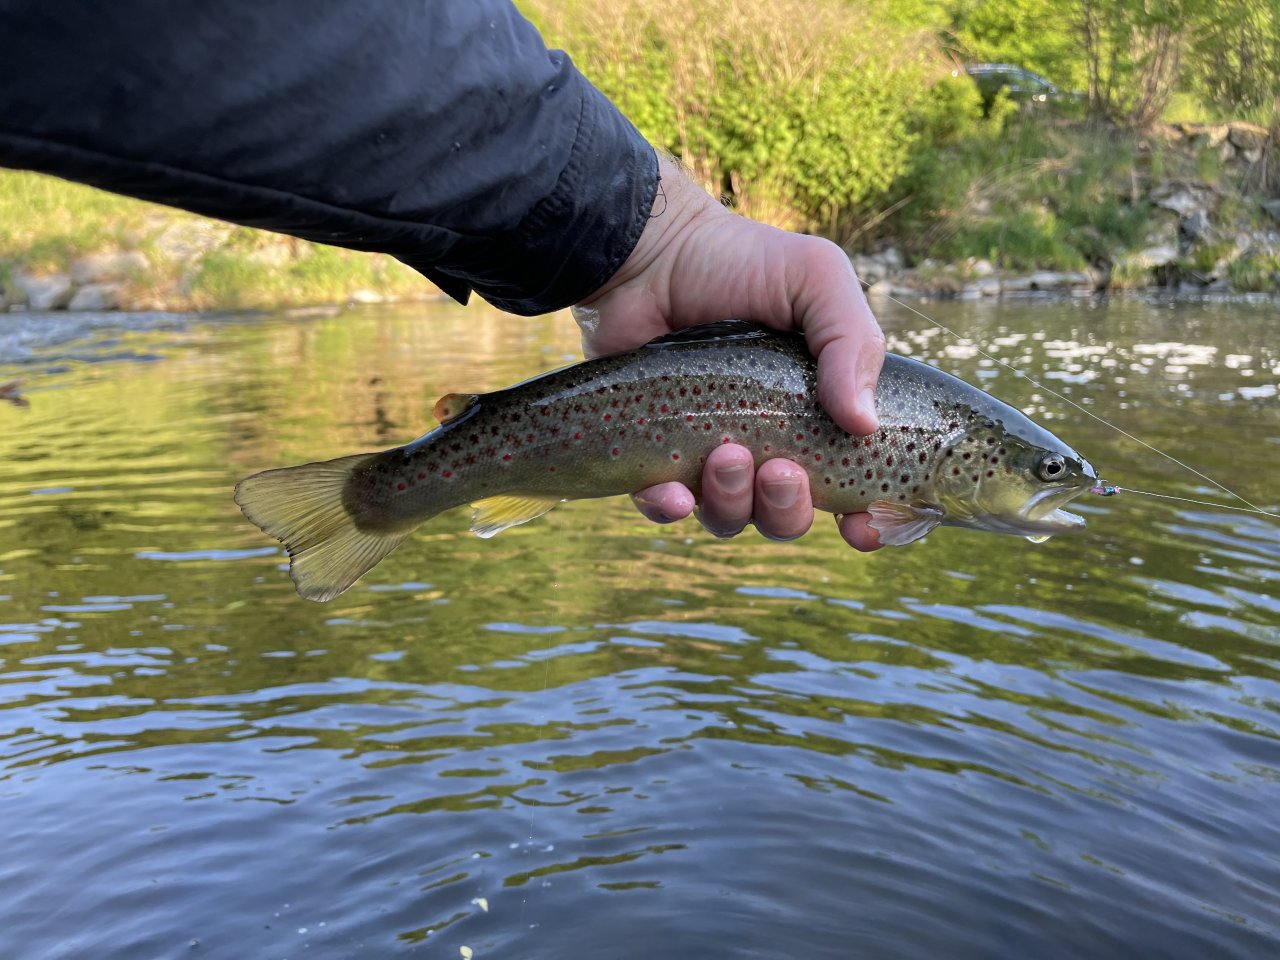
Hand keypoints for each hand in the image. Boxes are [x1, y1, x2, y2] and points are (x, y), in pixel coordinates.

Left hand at [576, 155, 884, 550]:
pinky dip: (669, 508)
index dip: (864, 520)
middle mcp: (767, 444)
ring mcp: (709, 453)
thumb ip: (853, 342)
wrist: (650, 252)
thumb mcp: (817, 280)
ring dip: (733, 502)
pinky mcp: (653, 454)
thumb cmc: (740, 262)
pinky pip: (664, 507)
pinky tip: (671, 490)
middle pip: (787, 516)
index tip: (863, 527)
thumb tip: (865, 424)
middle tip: (778, 468)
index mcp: (817, 414)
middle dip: (787, 507)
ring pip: (730, 518)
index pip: (852, 489)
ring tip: (723, 454)